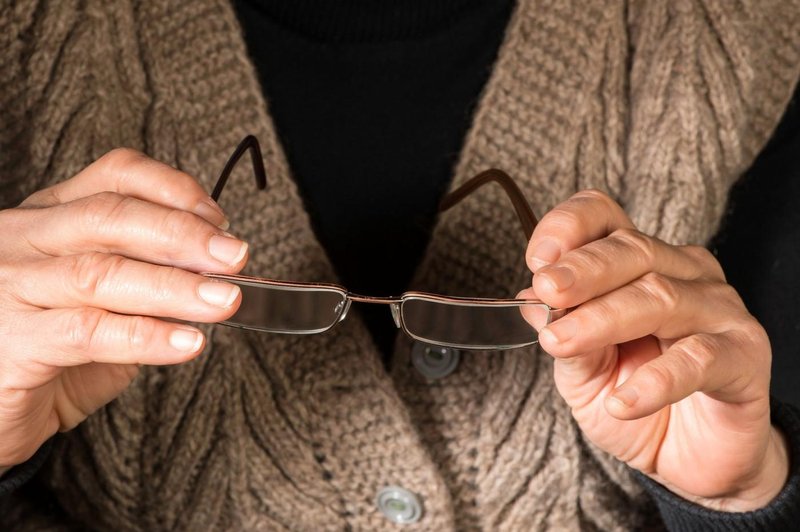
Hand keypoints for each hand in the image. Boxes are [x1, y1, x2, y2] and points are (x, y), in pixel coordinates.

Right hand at [0, 149, 246, 471]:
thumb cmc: (48, 353)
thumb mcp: (104, 302)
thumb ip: (147, 279)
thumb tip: (216, 269)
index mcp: (49, 218)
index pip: (114, 177)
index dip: (173, 191)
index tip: (218, 219)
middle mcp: (23, 242)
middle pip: (110, 217)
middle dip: (183, 234)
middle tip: (233, 257)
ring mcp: (9, 289)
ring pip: (101, 272)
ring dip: (175, 286)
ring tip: (224, 301)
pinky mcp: (12, 343)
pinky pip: (88, 332)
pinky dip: (146, 336)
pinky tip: (187, 343)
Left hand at [519, 190, 788, 511]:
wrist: (688, 458)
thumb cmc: (635, 401)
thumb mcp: (582, 372)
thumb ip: (564, 333)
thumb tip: (530, 301)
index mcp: (637, 264)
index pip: (605, 218)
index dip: (570, 227)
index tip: (537, 259)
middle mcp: (682, 274)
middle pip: (632, 250)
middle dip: (583, 270)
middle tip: (547, 291)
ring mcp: (718, 310)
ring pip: (660, 297)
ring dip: (603, 319)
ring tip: (560, 343)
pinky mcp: (744, 355)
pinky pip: (699, 358)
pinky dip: (657, 380)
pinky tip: (623, 400)